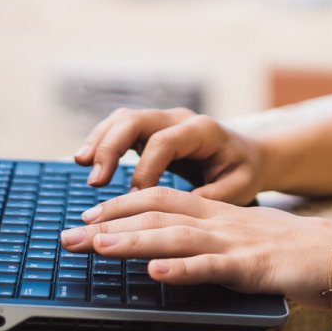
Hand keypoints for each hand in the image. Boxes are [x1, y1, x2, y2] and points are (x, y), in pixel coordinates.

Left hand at [59, 187, 331, 302]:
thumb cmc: (292, 254)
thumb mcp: (243, 240)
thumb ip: (209, 241)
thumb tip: (170, 254)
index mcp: (217, 212)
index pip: (159, 199)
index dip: (120, 206)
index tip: (86, 220)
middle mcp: (220, 222)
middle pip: (156, 213)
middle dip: (109, 223)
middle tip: (68, 237)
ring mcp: (234, 243)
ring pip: (175, 236)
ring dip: (133, 241)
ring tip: (98, 247)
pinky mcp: (252, 268)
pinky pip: (212, 268)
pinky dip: (183, 270)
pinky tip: (157, 274)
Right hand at [74, 107, 266, 203]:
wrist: (249, 155)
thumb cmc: (243, 172)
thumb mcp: (238, 188)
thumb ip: (208, 197)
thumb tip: (174, 212)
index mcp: (203, 130)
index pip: (164, 142)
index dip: (145, 169)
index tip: (135, 198)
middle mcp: (180, 118)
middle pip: (136, 120)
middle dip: (111, 147)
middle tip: (96, 181)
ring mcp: (164, 120)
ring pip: (123, 119)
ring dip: (100, 141)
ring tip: (82, 166)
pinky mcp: (152, 130)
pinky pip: (121, 128)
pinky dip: (102, 141)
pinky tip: (86, 161)